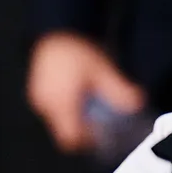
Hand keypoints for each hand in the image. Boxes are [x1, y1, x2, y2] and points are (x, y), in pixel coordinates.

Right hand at [26, 31, 144, 152]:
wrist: (54, 31)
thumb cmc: (77, 51)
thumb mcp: (103, 69)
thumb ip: (118, 90)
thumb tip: (137, 106)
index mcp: (61, 104)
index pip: (70, 139)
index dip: (87, 141)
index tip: (102, 132)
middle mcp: (45, 106)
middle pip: (64, 131)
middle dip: (82, 128)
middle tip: (99, 116)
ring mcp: (37, 99)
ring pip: (57, 121)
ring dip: (73, 117)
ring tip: (88, 101)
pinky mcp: (35, 92)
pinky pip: (51, 109)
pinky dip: (64, 108)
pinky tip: (76, 92)